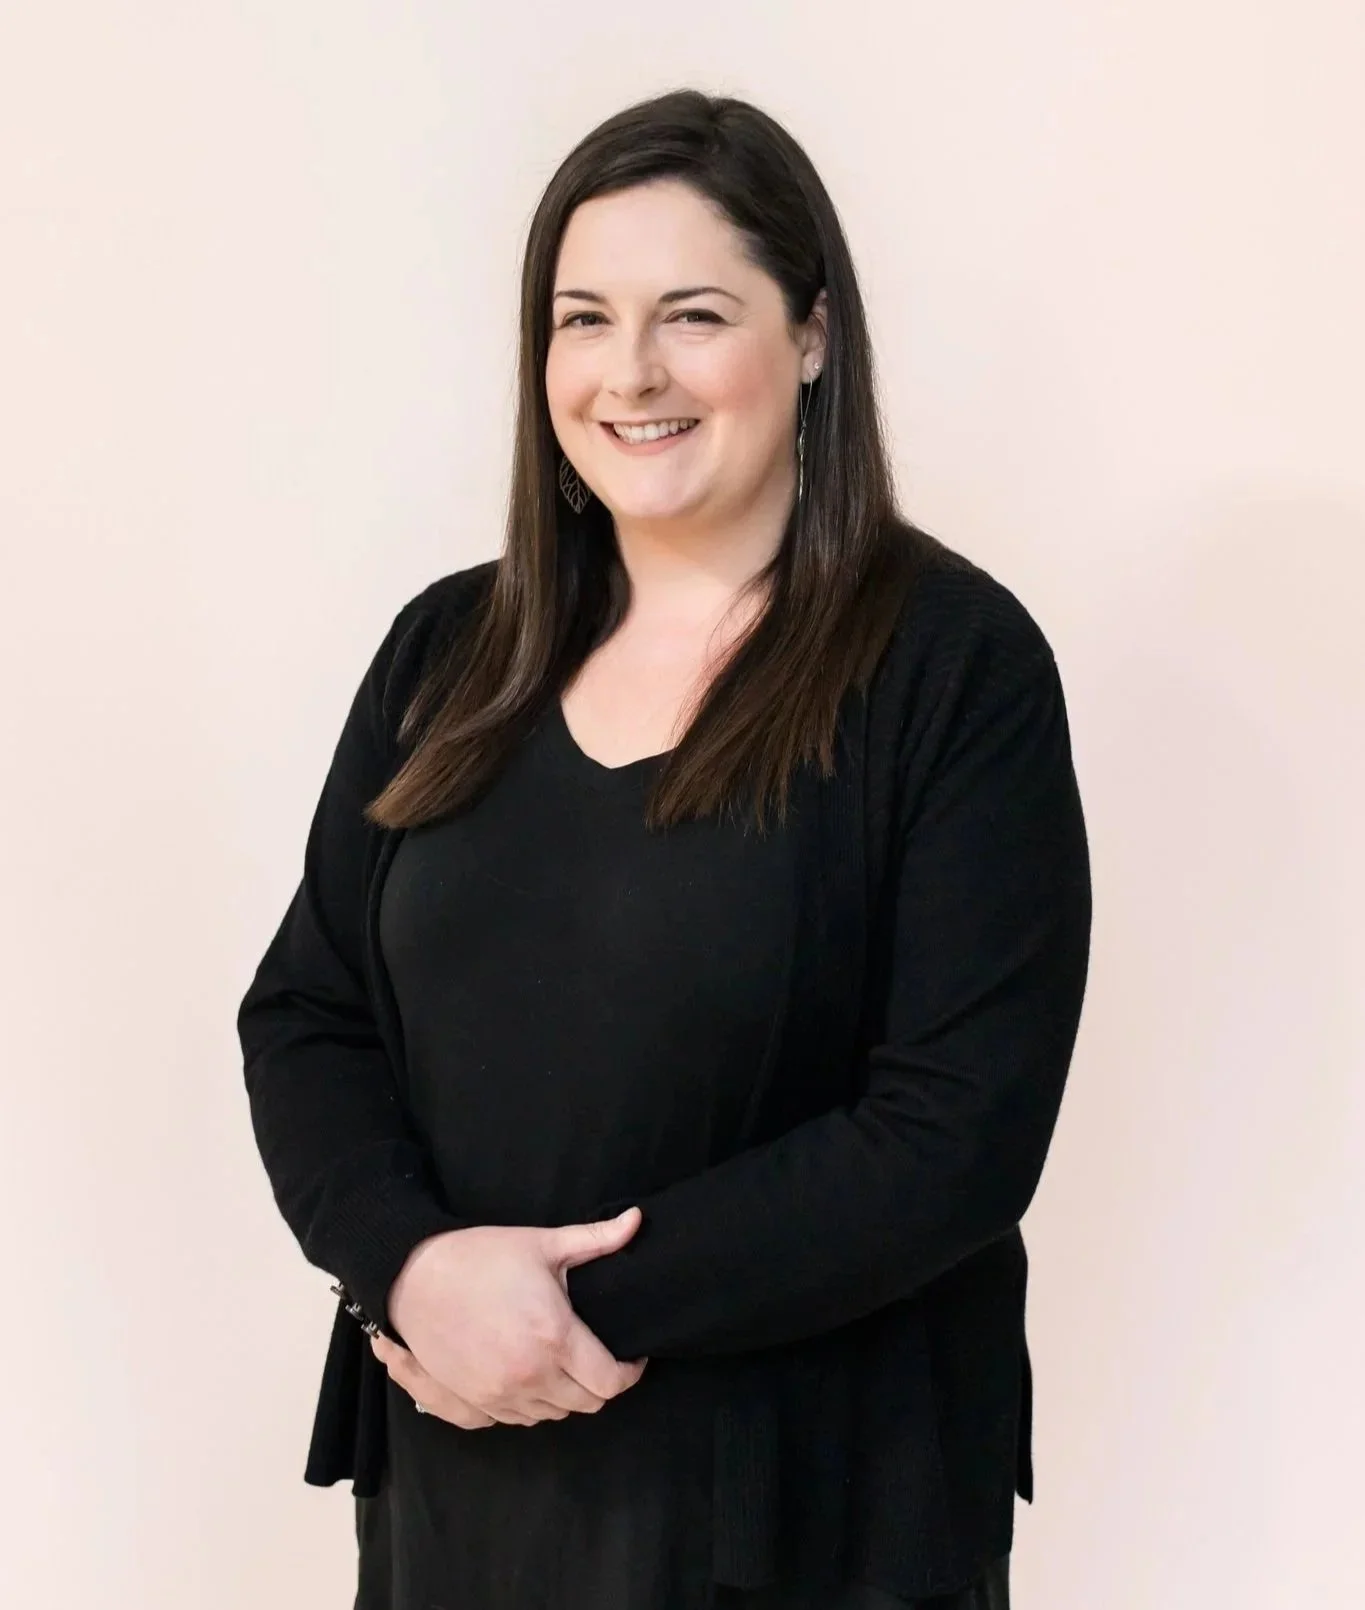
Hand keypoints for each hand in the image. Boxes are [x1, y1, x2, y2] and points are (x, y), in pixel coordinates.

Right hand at [376, 1207, 649, 1427]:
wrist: (412, 1277)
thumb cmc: (480, 1256)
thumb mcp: (543, 1243)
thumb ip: (596, 1239)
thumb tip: (637, 1221)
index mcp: (555, 1339)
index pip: (610, 1382)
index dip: (629, 1372)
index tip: (631, 1356)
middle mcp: (531, 1376)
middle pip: (587, 1404)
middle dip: (600, 1383)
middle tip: (598, 1355)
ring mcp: (500, 1396)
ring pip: (553, 1415)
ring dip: (566, 1395)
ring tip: (564, 1362)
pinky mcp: (474, 1404)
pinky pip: (518, 1420)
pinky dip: (532, 1404)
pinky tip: (531, 1375)